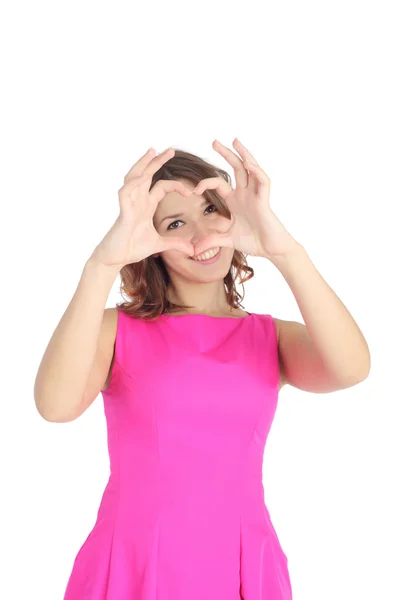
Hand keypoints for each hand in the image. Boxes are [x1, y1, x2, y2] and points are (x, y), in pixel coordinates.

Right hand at [91, 147, 194, 267]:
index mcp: (146, 206)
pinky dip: (133, 184)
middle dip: (157, 162)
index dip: (176, 186)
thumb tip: (192, 249)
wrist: (115, 258)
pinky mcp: (122, 213)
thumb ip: (175, 244)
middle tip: (170, 150)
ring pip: (134, 178)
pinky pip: (125, 194)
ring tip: (152, 151)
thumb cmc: (132, 248)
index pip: (161, 187)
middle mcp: (137, 201)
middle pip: (147, 175)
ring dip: (143, 164)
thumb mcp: (159, 245)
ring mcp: (129, 205)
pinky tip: (142, 177)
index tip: (191, 193)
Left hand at [191, 138, 298, 260]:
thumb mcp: (228, 240)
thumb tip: (193, 250)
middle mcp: (245, 194)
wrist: (271, 250)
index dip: (206, 183)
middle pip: (236, 168)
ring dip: (243, 154)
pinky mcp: (265, 201)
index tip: (194, 190)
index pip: (219, 184)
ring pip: (250, 169)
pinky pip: (262, 182)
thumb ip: (212, 240)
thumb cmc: (255, 241)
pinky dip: (256, 172)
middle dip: (226, 154)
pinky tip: (248, 164)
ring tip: (235, 141)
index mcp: (236, 200)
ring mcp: (256, 195)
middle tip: (214, 142)